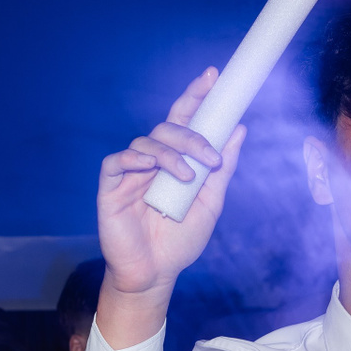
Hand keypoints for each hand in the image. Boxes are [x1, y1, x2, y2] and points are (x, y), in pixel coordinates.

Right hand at [96, 68, 246, 303]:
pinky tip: (151, 168)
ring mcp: (130, 173)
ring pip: (146, 143)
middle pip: (167, 128)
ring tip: (187, 177)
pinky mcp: (110, 188)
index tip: (212, 76)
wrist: (155, 274)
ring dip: (171, 154)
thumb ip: (222, 169)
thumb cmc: (179, 242)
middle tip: (211, 157)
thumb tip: (239, 130)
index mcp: (175, 161)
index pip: (184, 120)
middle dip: (192, 135)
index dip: (195, 97)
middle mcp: (152, 162)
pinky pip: (117, 162)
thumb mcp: (210, 204)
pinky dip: (135, 160)